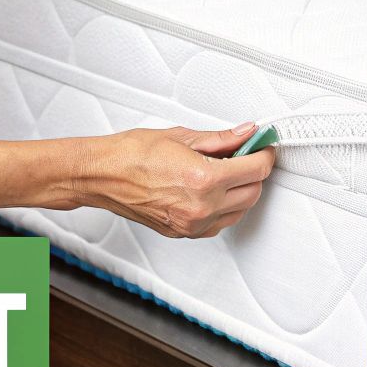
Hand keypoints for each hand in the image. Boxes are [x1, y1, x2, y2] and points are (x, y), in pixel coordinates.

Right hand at [77, 122, 276, 238]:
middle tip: (245, 154)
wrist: (102, 176)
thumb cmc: (131, 155)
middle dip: (254, 172)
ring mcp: (193, 224)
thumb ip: (221, 139)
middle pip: (253, 192)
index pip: (256, 170)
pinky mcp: (185, 233)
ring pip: (240, 211)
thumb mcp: (182, 137)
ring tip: (225, 171)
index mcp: (204, 180)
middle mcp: (202, 207)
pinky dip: (225, 207)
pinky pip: (220, 223)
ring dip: (241, 191)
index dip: (264, 154)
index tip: (263, 146)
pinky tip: (213, 190)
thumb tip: (246, 133)